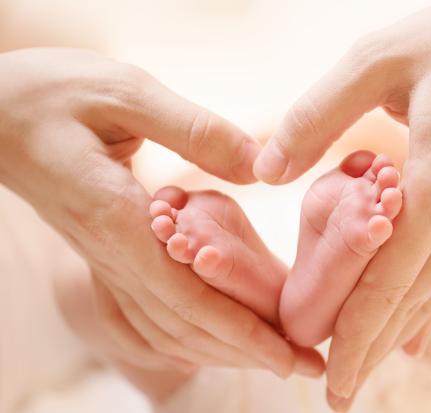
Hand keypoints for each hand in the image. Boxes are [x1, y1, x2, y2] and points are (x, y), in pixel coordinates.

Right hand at [0, 48, 322, 376]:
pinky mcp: (104, 250)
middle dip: (246, 350)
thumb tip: (258, 164)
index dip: (243, 332)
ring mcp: (105, 257)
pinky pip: (144, 309)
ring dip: (220, 346)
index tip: (290, 355)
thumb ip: (193, 130)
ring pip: (164, 324)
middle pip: (183, 323)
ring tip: (270, 354)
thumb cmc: (50, 95)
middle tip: (303, 365)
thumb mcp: (125, 93)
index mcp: (118, 218)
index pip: (188, 295)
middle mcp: (111, 252)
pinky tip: (209, 338)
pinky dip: (184, 331)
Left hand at [253, 0, 430, 407]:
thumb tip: (265, 171)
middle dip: (373, 350)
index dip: (357, 335)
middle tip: (340, 395)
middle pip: (413, 301)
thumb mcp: (376, 62)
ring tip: (367, 367)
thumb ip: (316, 116)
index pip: (389, 281)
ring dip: (399, 332)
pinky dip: (426, 300)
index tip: (332, 382)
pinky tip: (414, 323)